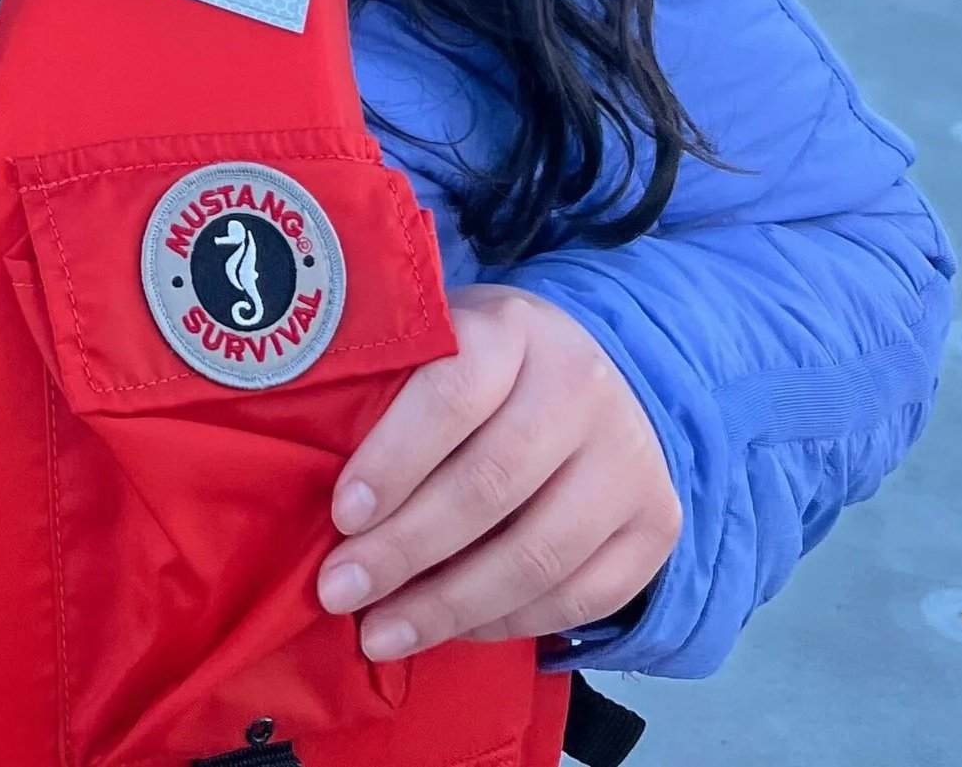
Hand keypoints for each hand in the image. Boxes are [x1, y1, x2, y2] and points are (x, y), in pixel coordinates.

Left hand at [316, 282, 678, 660]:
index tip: (341, 514)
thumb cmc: (485, 365)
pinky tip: (451, 629)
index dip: (394, 460)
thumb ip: (390, 386)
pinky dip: (506, 623)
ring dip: (448, 606)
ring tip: (380, 634)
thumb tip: (307, 467)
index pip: (453, 393)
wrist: (597, 373)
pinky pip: (578, 597)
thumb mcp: (440, 342)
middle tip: (339, 591)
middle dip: (404, 550)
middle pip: (488, 485)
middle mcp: (583, 386)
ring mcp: (629, 458)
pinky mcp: (655, 523)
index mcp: (516, 328)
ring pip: (535, 555)